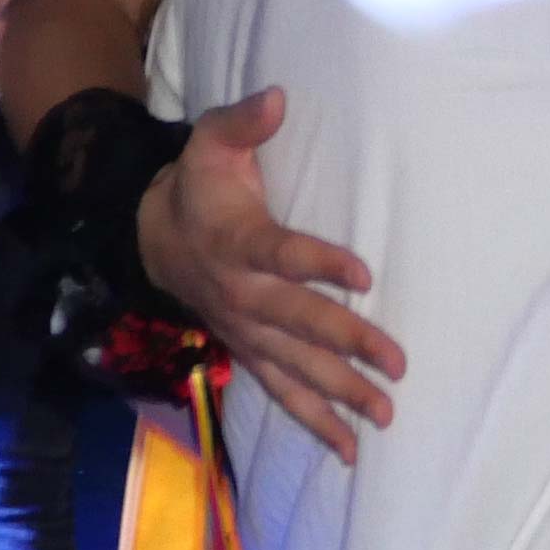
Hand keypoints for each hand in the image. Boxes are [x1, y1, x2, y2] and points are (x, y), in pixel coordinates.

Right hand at [137, 90, 402, 456]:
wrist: (154, 237)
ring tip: (384, 415)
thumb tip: (278, 98)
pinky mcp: (251, 351)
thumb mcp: (211, 140)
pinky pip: (282, 392)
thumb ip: (244, 121)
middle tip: (396, 362)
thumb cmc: (201, 184)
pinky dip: (314, 423)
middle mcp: (243, 294)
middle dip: (347, 343)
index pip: (283, 254)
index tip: (364, 273)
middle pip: (299, 321)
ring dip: (340, 393)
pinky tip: (350, 450)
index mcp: (238, 240)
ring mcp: (246, 330)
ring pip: (295, 367)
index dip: (321, 263)